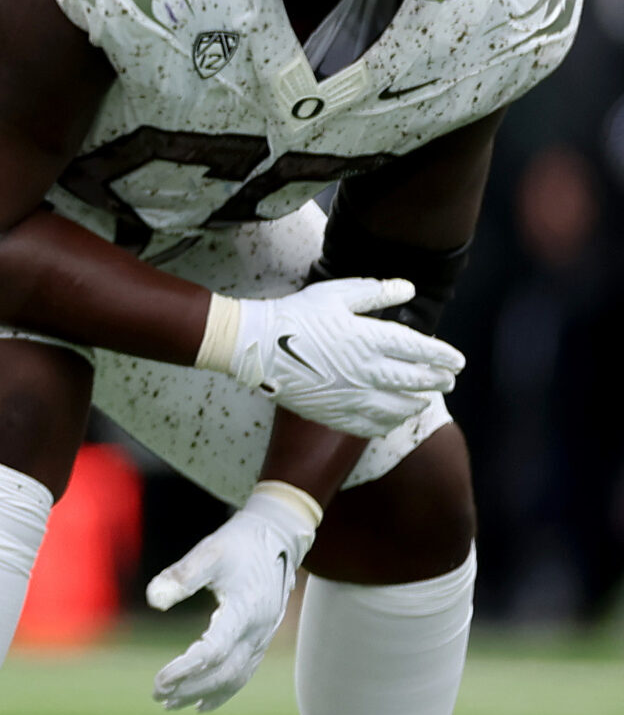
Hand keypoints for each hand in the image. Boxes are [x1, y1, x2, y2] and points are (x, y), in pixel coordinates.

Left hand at [145, 484, 318, 710]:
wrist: (278, 537)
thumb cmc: (240, 542)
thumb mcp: (209, 552)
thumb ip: (181, 576)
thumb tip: (154, 600)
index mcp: (245, 611)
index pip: (212, 652)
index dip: (185, 670)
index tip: (160, 681)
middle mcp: (258, 630)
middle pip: (223, 672)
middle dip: (190, 688)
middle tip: (157, 695)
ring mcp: (262, 637)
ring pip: (234, 677)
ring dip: (203, 693)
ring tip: (171, 705)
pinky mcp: (261, 638)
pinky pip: (244, 673)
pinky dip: (223, 691)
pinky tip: (203, 704)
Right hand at [221, 279, 463, 437]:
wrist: (256, 346)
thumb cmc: (295, 315)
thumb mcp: (335, 294)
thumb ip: (375, 293)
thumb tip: (408, 289)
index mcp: (369, 338)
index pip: (420, 351)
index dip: (443, 357)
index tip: (457, 361)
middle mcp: (366, 370)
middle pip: (415, 381)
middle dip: (437, 380)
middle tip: (447, 380)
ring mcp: (352, 395)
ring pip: (399, 407)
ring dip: (417, 404)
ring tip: (424, 400)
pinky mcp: (335, 413)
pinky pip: (372, 425)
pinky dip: (390, 422)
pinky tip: (394, 418)